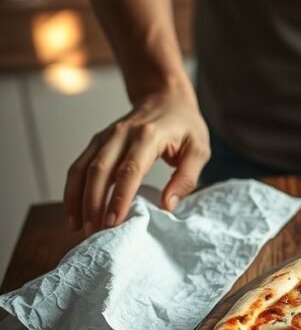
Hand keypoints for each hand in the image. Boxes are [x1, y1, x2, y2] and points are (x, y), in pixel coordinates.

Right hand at [65, 80, 210, 233]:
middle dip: (94, 204)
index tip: (114, 222)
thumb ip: (186, 177)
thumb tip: (168, 205)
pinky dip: (72, 190)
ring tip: (80, 228)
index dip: (119, 197)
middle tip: (95, 232)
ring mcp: (105, 137)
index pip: (129, 170)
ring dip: (78, 200)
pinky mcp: (97, 142)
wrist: (165, 97)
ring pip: (83, 170)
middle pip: (99, 171)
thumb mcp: (199, 149)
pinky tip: (74, 213)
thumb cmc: (186, 126)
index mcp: (148, 136)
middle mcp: (121, 134)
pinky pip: (78, 167)